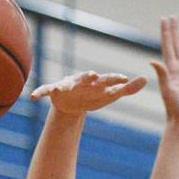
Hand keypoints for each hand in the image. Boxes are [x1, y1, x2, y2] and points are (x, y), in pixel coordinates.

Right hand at [31, 70, 145, 115]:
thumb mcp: (110, 95)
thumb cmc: (94, 96)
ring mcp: (67, 85)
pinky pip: (45, 90)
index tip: (123, 78)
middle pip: (87, 78)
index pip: (108, 80)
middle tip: (93, 75)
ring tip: (64, 86)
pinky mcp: (54, 90)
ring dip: (65, 84)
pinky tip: (32, 97)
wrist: (72, 103)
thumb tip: (146, 79)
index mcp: (97, 82)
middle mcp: (82, 81)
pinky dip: (39, 92)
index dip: (115, 79)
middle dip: (89, 77)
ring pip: (66, 83)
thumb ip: (128, 89)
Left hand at [152, 15, 178, 129]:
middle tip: (171, 17)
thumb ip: (162, 76)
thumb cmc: (175, 109)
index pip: (168, 46)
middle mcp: (176, 70)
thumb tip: (153, 61)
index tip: (165, 18)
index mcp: (170, 70)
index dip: (166, 32)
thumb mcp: (168, 91)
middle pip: (174, 46)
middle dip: (172, 31)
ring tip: (178, 28)